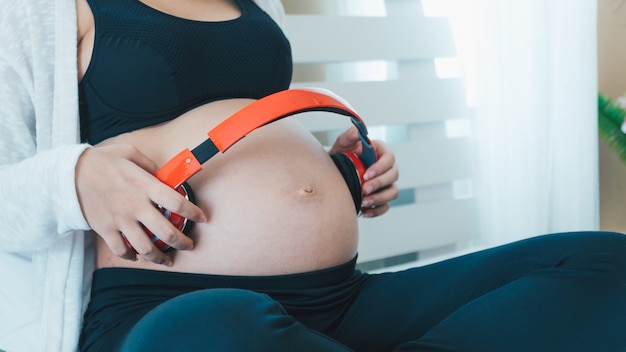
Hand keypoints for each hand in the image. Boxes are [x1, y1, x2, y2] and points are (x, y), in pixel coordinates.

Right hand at [75, 145, 206, 265]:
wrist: (69, 174)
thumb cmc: (103, 161)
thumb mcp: (130, 153)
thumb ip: (151, 165)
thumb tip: (166, 175)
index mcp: (144, 186)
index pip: (177, 202)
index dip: (194, 212)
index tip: (203, 218)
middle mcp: (135, 206)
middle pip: (166, 232)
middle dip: (183, 242)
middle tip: (189, 245)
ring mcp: (120, 221)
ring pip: (146, 248)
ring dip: (161, 258)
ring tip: (169, 260)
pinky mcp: (105, 230)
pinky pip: (122, 250)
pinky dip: (132, 256)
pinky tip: (138, 256)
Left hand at [330, 127, 398, 217]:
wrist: (333, 173)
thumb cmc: (341, 156)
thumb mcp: (342, 144)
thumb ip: (349, 136)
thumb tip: (358, 132)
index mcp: (380, 152)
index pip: (389, 158)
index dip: (380, 167)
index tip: (366, 174)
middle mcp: (386, 168)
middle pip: (394, 176)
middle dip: (380, 184)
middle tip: (364, 189)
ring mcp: (385, 184)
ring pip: (393, 192)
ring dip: (380, 198)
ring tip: (364, 202)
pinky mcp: (381, 198)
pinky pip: (386, 206)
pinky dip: (376, 210)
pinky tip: (364, 211)